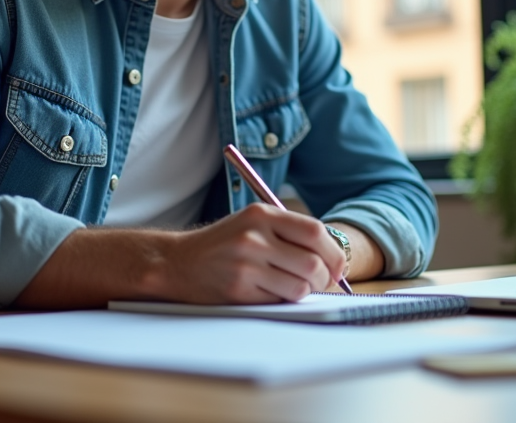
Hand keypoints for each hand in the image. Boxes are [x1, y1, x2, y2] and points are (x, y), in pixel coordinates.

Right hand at [150, 203, 346, 303]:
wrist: (179, 262)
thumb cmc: (224, 244)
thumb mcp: (253, 223)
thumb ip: (289, 232)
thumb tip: (334, 258)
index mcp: (262, 214)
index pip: (316, 232)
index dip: (334, 253)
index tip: (336, 265)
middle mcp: (254, 236)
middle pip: (313, 263)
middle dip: (324, 278)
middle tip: (320, 282)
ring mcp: (246, 264)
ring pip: (300, 287)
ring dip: (303, 291)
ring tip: (291, 286)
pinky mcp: (239, 289)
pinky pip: (279, 300)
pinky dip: (282, 299)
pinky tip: (268, 291)